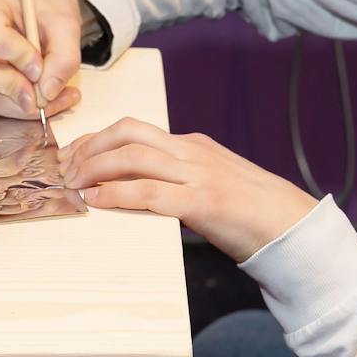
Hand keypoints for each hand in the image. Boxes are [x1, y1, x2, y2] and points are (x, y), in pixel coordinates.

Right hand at [0, 0, 82, 117]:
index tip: (41, 66)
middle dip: (14, 88)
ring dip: (21, 104)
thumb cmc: (50, 15)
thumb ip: (63, 58)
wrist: (46, 18)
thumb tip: (45, 94)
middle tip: (46, 93)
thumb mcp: (66, 26)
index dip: (19, 58)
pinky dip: (21, 108)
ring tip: (55, 96)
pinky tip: (47, 99)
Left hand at [60, 118, 318, 261]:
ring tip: (73, 184)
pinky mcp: (201, 201)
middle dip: (90, 146)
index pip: (134, 129)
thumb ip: (179, 177)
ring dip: (96, 167)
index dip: (97, 139)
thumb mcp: (211, 181)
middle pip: (129, 132)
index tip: (72, 154)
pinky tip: (98, 200)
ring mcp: (197, 174)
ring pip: (134, 156)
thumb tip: (138, 187)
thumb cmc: (249, 211)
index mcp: (192, 144)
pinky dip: (117, 193)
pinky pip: (149, 192)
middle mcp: (191, 151)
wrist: (291, 226)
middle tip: (65, 168)